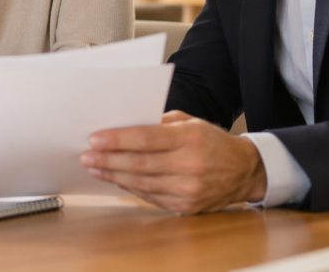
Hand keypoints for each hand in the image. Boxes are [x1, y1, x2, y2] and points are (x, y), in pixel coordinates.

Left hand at [79, 110, 266, 213]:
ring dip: (113, 175)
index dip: (117, 140)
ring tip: (94, 168)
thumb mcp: (190, 122)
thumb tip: (124, 124)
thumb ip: (159, 123)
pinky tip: (115, 179)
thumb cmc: (211, 141)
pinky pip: (150, 196)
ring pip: (141, 183)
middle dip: (107, 160)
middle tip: (85, 156)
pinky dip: (129, 188)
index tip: (94, 139)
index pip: (146, 139)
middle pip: (139, 164)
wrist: (243, 171)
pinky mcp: (186, 206)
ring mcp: (188, 189)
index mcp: (190, 138)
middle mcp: (189, 165)